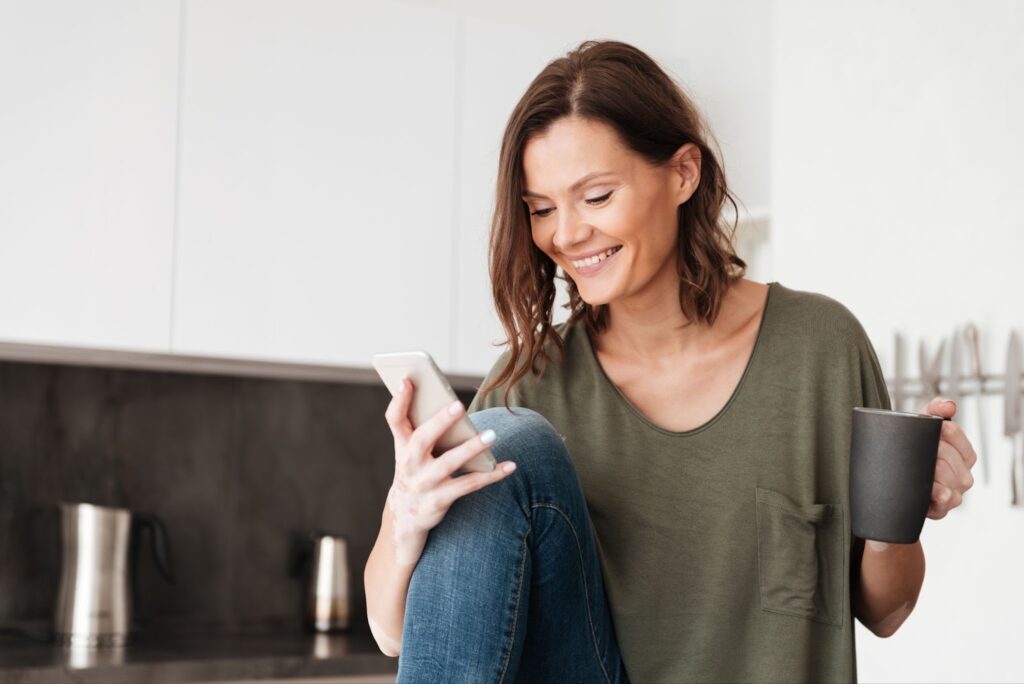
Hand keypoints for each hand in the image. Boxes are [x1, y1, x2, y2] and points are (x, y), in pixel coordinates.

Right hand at [383, 377, 516, 565]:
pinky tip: (510, 466)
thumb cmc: (416, 471)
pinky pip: (469, 485)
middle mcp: (409, 464)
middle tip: (458, 405)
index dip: (399, 401)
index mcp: (402, 446)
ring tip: (491, 435)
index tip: (407, 381)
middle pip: (422, 439)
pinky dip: (491, 476)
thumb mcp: (411, 452)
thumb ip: (427, 428)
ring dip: (471, 448)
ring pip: (449, 463)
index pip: (395, 420)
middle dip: (439, 422)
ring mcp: (424, 483)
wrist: (405, 518)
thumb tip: (454, 404)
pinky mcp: (439, 500)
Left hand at [920, 397, 976, 519]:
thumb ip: (936, 409)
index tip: (933, 426)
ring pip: (950, 480)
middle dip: (935, 451)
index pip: (958, 437)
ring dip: (934, 471)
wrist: (895, 477)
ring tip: (921, 467)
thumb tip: (948, 406)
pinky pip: (944, 501)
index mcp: (964, 455)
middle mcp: (963, 475)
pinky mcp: (941, 509)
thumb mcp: (923, 427)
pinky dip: (939, 495)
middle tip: (917, 448)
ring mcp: (954, 493)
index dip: (944, 431)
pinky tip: (935, 491)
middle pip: (952, 459)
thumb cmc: (914, 450)